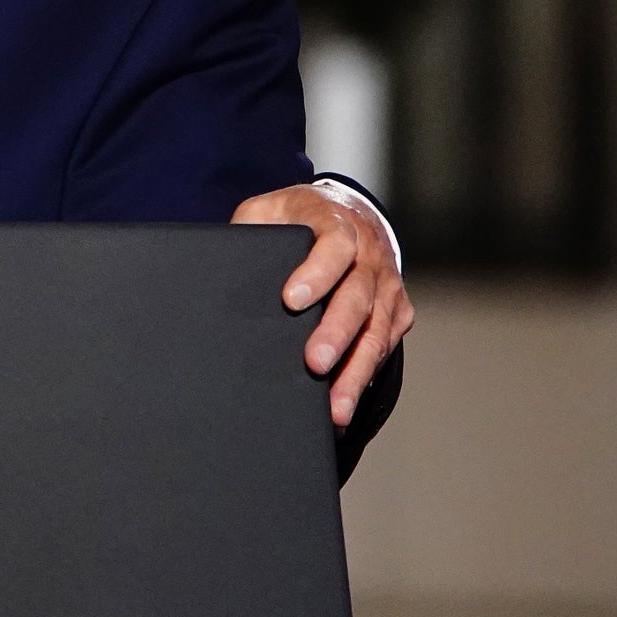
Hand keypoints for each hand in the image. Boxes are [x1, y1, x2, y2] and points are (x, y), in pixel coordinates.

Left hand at [231, 184, 413, 428]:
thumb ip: (250, 229)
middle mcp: (370, 254)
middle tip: (314, 363)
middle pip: (358, 297)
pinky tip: (344, 402)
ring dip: (355, 371)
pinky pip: (383, 346)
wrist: (351, 210)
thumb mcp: (269, 209)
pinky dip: (365, 376)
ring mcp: (387, 285)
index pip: (334, 246)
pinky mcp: (397, 311)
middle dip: (337, 333)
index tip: (291, 300)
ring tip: (335, 407)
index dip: (316, 273)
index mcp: (338, 223)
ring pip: (376, 331)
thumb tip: (219, 265)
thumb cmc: (300, 217)